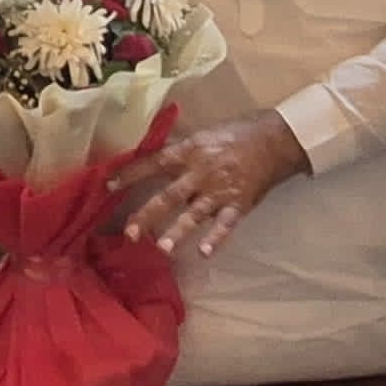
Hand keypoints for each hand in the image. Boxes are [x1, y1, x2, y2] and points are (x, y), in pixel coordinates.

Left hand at [110, 112, 307, 256]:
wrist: (277, 139)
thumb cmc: (239, 132)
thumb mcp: (205, 134)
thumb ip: (184, 151)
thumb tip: (159, 164)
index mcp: (191, 150)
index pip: (155, 163)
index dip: (131, 173)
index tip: (109, 185)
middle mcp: (201, 172)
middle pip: (169, 196)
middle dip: (148, 215)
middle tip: (130, 234)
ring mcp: (220, 190)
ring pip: (194, 214)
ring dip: (177, 232)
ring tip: (162, 249)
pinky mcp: (239, 203)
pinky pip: (225, 225)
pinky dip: (215, 239)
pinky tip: (204, 253)